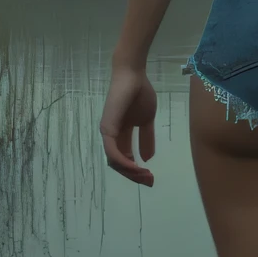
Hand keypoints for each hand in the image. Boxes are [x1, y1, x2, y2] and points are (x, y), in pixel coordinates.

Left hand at [100, 62, 158, 185]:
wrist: (134, 75)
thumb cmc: (139, 93)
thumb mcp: (147, 121)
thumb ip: (146, 138)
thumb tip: (147, 158)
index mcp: (120, 134)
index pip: (124, 159)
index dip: (136, 170)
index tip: (150, 177)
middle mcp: (111, 136)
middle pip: (118, 163)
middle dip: (134, 175)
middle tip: (149, 181)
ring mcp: (108, 133)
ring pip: (114, 161)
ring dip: (129, 171)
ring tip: (144, 176)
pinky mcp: (107, 128)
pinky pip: (113, 151)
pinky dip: (123, 162)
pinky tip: (135, 166)